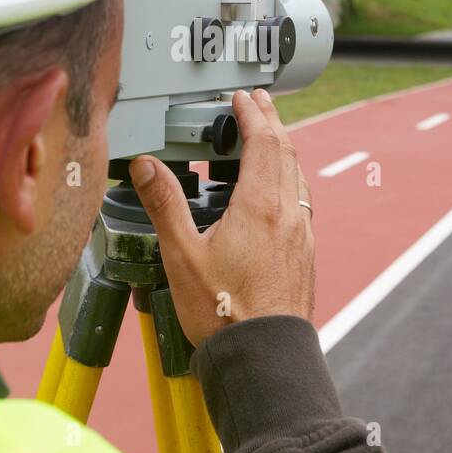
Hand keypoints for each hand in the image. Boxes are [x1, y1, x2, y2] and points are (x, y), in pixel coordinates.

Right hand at [128, 88, 314, 345]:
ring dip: (283, 148)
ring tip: (268, 137)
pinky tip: (278, 190)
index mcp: (260, 205)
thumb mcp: (181, 254)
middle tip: (258, 102)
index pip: (263, 141)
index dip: (252, 113)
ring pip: (297, 175)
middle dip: (271, 121)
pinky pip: (302, 200)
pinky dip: (289, 178)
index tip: (242, 97)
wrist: (263, 355)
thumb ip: (164, 203)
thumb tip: (146, 165)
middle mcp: (288, 213)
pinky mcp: (304, 253)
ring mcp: (301, 234)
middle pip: (286, 151)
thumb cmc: (223, 312)